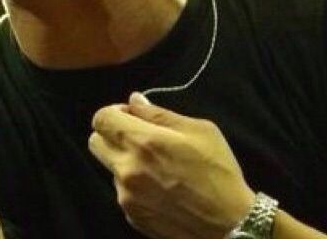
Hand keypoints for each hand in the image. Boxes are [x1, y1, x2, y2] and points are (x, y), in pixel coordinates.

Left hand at [89, 93, 254, 238]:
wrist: (230, 225)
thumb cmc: (218, 171)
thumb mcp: (198, 130)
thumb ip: (159, 114)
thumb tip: (134, 100)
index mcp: (142, 142)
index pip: (101, 118)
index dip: (114, 112)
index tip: (132, 115)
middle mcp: (127, 169)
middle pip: (95, 142)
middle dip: (111, 134)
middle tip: (137, 136)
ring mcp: (127, 196)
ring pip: (110, 167)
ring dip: (124, 160)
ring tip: (155, 165)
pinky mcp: (132, 216)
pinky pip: (122, 191)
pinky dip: (134, 184)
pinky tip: (160, 187)